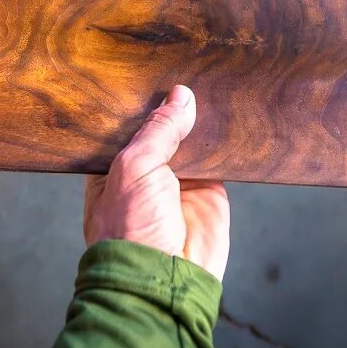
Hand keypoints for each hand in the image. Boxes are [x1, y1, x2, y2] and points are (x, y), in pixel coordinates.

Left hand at [83, 85, 229, 280]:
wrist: (166, 278)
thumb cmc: (131, 230)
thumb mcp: (134, 168)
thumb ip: (158, 130)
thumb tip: (181, 96)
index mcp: (114, 166)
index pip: (129, 126)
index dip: (142, 102)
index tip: (155, 70)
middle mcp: (147, 172)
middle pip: (164, 129)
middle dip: (175, 108)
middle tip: (189, 68)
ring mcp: (180, 181)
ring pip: (194, 141)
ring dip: (202, 121)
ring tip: (213, 81)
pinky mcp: (211, 191)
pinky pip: (221, 158)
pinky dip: (226, 141)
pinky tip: (232, 113)